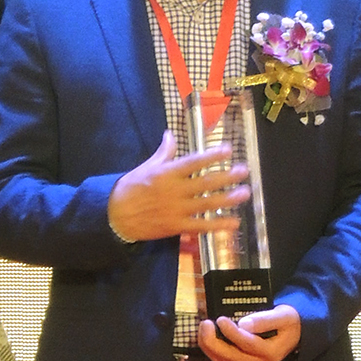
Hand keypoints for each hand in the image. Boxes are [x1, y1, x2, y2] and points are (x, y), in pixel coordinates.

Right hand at [107, 130, 250, 242]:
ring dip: (228, 198)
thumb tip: (170, 134)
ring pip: (207, 204)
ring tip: (245, 193)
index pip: (194, 162)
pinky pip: (201, 226)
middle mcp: (175, 190)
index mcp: (167, 173)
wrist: (116, 216)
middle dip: (227, 176)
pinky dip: (219, 225)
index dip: (212, 155)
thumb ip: (164, 152)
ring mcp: (177, 210)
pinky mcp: (177, 227)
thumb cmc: (131, 188)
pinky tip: (234, 222)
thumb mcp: (146, 166)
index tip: (228, 149)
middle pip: (206, 182)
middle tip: (244, 171)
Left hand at [197, 304, 301, 360]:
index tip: (221, 319)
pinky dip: (211, 347)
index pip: (247, 344)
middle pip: (230, 357)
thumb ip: (265, 320)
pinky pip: (223, 358)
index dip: (231, 332)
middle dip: (212, 341)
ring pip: (223, 360)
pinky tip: (207, 333)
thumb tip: (243, 324)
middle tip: (205, 323)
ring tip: (204, 327)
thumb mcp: (284, 316)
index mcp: (271, 352)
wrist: (293, 334)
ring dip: (208, 345)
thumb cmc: (289, 323)